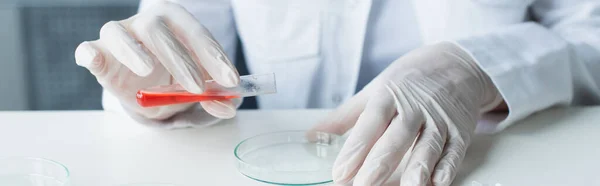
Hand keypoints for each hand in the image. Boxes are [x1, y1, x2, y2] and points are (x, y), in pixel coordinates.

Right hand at [75, 1, 238, 119]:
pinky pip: (88, 49)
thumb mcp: (199, 86)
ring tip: (148, 70)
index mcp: (177, 22)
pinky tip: (95, 61)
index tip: (230, 81)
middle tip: (197, 88)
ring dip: (134, 51)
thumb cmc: (175, 75)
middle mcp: (147, 22)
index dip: (214, 57)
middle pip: (159, 32)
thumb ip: (214, 95)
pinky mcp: (97, 53)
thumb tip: (229, 106)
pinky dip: (90, 54)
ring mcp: (119, 34)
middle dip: (181, 60)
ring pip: (119, 34)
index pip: (196, 33)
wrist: (146, 86)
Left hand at [310, 42, 502, 184]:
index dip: (356, 149)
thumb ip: (345, 117)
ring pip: (428, 145)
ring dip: (418, 168)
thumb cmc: (408, 81)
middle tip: (362, 185)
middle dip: (379, 163)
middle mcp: (415, 107)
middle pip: (396, 137)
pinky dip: (447, 166)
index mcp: (389, 95)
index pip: (370, 123)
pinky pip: (454, 150)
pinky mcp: (461, 130)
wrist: (456, 63)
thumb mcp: (374, 91)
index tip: (340, 171)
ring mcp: (439, 118)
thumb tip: (312, 136)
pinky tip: (438, 181)